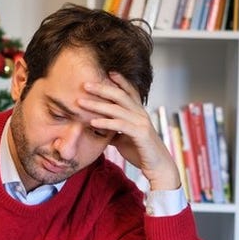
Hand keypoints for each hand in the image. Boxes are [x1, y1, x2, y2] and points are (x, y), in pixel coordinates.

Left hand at [78, 72, 180, 190]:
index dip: (120, 81)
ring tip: (81, 102)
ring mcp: (141, 123)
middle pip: (120, 96)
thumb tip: (100, 128)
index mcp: (138, 113)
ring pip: (116, 109)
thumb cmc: (141, 153)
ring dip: (97, 105)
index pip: (129, 92)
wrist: (157, 167)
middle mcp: (141, 114)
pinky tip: (92, 122)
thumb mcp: (124, 139)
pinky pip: (119, 125)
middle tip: (85, 84)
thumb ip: (114, 131)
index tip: (107, 72)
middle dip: (102, 88)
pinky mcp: (140, 134)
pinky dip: (105, 123)